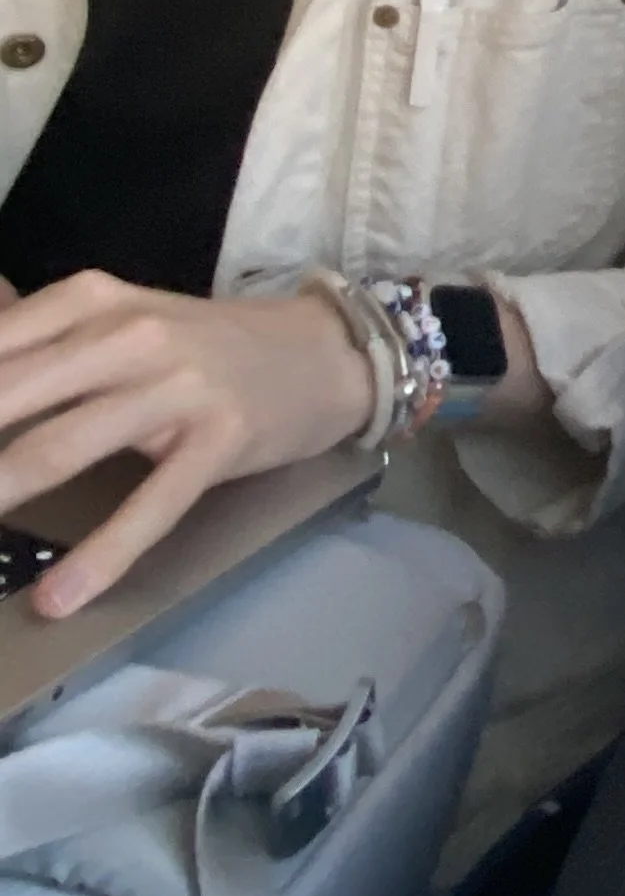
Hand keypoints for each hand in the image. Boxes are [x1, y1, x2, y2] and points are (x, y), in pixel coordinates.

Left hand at [0, 280, 370, 619]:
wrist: (322, 352)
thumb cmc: (204, 347)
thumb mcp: (118, 325)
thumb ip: (42, 355)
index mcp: (88, 300)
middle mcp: (124, 333)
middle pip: (4, 397)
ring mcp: (173, 386)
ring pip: (59, 447)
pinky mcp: (216, 440)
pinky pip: (147, 506)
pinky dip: (98, 556)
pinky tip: (57, 595)